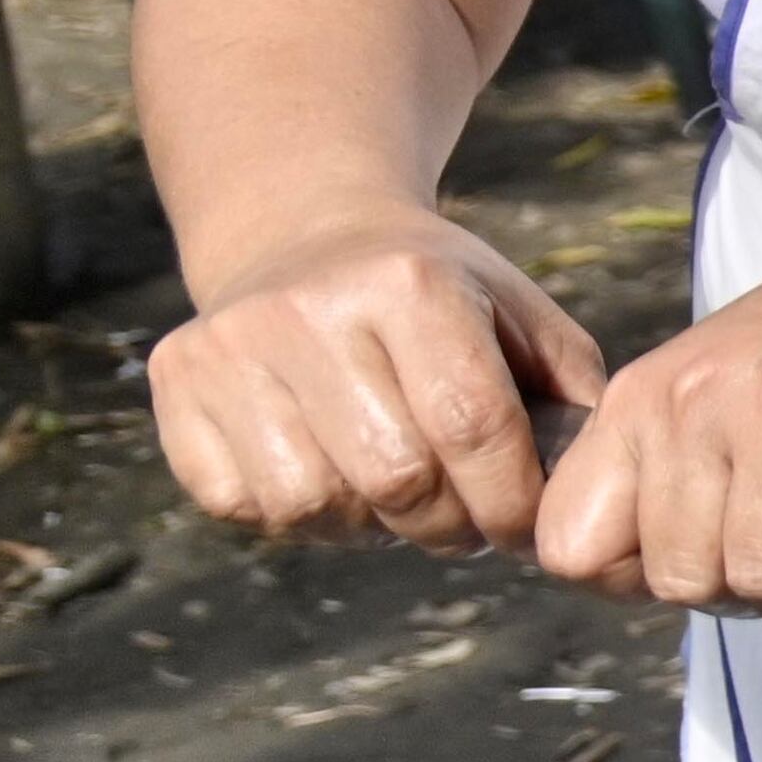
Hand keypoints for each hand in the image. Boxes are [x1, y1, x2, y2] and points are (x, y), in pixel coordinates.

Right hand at [152, 206, 604, 556]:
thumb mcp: (518, 314)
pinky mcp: (177, 382)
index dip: (510, 501)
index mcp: (409, 283)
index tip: (523, 527)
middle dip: (448, 525)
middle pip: (395, 478)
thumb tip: (584, 495)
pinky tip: (334, 478)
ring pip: (315, 505)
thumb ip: (570, 396)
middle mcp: (309, 308)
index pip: (472, 426)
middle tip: (466, 523)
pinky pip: (245, 504)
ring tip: (399, 494)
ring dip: (371, 526)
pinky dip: (303, 518)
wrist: (306, 234)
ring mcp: (231, 345)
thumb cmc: (437, 295)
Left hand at [533, 200, 761, 623]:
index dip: (624, 581)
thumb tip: (644, 577)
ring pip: (755, 574)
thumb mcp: (708, 387)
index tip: (690, 566)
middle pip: (677, 577)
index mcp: (637, 401)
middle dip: (732, 598)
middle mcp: (687, 406)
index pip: (569, 543)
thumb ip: (665, 467)